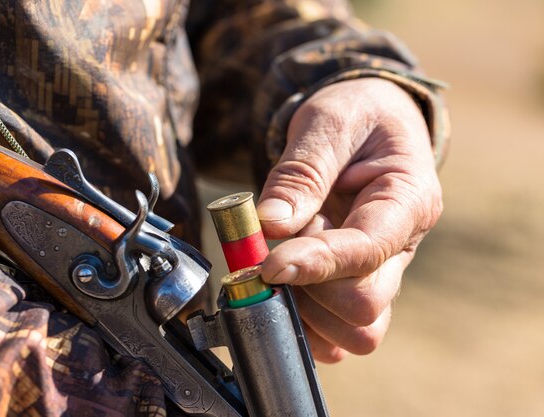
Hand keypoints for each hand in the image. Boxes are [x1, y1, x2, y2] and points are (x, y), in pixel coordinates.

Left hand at [256, 78, 441, 362]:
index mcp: (408, 199)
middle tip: (271, 252)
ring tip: (280, 260)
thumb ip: (300, 174)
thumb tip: (271, 226)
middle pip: (364, 304)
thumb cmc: (353, 113)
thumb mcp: (326, 123)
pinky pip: (341, 333)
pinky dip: (306, 325)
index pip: (366, 250)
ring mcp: (382, 270)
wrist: (368, 119)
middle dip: (307, 288)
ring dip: (304, 309)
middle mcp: (402, 245)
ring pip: (355, 330)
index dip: (315, 263)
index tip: (267, 264)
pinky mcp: (359, 283)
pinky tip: (282, 288)